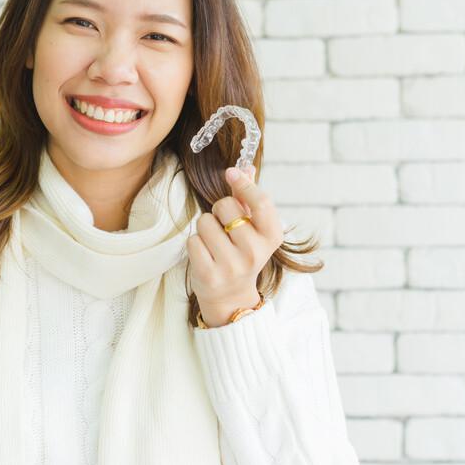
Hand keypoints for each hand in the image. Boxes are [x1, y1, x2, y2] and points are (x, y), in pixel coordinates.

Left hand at [186, 164, 283, 327]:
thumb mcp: (254, 229)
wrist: (231, 297)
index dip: (244, 184)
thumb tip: (246, 166)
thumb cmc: (242, 254)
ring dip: (205, 227)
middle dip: (219, 210)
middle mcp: (254, 253)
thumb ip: (249, 198)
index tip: (231, 173)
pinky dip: (195, 243)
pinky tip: (205, 254)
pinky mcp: (209, 275)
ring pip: (205, 222)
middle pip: (226, 207)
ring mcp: (231, 266)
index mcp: (271, 238)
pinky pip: (192, 240)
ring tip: (214, 243)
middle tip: (224, 226)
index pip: (261, 202)